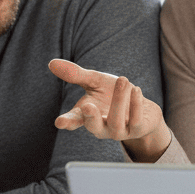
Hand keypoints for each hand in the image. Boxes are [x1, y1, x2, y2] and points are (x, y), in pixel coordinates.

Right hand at [48, 59, 171, 161]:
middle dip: (91, 117)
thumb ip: (76, 75)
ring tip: (123, 79)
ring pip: (116, 122)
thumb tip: (51, 63)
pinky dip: (136, 104)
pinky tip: (136, 89)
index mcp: (87, 115)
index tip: (60, 122)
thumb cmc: (112, 93)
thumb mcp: (94, 81)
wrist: (142, 107)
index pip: (74, 120)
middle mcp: (101, 127)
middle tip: (87, 105)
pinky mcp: (137, 130)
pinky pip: (136, 121)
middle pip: (94, 126)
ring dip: (119, 100)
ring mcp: (119, 131)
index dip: (67, 122)